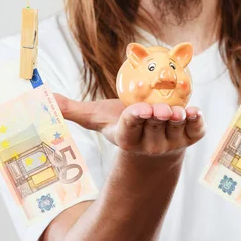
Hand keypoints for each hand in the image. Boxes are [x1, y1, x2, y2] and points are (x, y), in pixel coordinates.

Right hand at [54, 94, 205, 157]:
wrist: (153, 143)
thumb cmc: (123, 126)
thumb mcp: (97, 118)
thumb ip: (73, 109)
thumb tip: (43, 97)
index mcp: (127, 137)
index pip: (130, 128)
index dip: (135, 120)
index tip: (140, 111)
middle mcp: (150, 143)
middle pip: (153, 128)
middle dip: (157, 118)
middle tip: (160, 109)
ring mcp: (172, 142)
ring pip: (175, 130)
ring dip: (178, 120)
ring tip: (178, 110)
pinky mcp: (190, 137)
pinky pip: (195, 131)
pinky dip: (197, 122)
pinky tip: (195, 111)